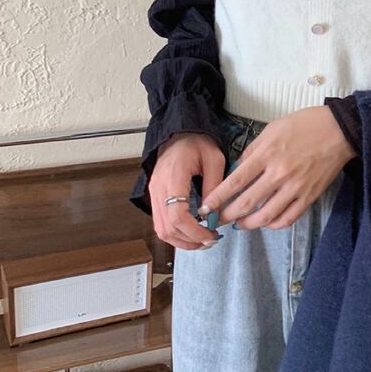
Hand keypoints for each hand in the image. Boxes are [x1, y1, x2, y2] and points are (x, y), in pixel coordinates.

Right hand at [148, 132, 224, 250]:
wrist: (180, 131)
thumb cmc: (197, 141)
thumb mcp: (215, 159)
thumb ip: (215, 186)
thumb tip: (215, 214)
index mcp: (173, 176)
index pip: (177, 215)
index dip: (194, 232)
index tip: (211, 235)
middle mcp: (159, 187)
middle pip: (167, 227)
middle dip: (189, 241)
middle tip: (211, 241)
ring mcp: (155, 192)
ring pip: (161, 229)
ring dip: (182, 240)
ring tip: (203, 240)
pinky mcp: (156, 195)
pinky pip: (161, 221)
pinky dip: (176, 232)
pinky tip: (192, 232)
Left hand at [200, 106, 355, 229]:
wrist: (339, 130)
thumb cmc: (305, 125)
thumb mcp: (272, 129)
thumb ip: (253, 150)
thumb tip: (238, 169)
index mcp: (267, 154)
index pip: (235, 182)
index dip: (217, 198)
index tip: (206, 207)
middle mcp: (279, 174)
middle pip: (246, 203)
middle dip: (227, 215)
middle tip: (218, 220)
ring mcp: (295, 187)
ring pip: (266, 216)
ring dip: (248, 224)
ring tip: (240, 225)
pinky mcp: (310, 196)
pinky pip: (288, 218)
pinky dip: (274, 224)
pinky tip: (266, 222)